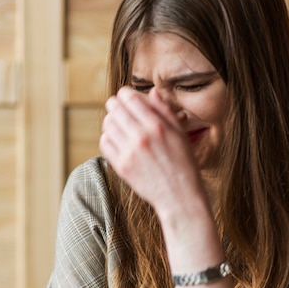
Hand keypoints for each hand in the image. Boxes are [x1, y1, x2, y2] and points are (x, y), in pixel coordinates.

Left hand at [99, 86, 203, 216]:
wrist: (179, 196)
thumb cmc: (183, 164)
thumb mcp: (180, 134)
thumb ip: (165, 111)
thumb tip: (151, 92)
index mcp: (157, 126)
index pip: (129, 98)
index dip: (125, 94)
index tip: (126, 96)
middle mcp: (141, 138)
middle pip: (114, 109)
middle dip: (115, 105)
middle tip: (119, 108)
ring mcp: (129, 153)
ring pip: (107, 125)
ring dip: (111, 120)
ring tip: (118, 124)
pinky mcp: (121, 167)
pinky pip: (105, 143)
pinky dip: (108, 137)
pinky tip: (116, 139)